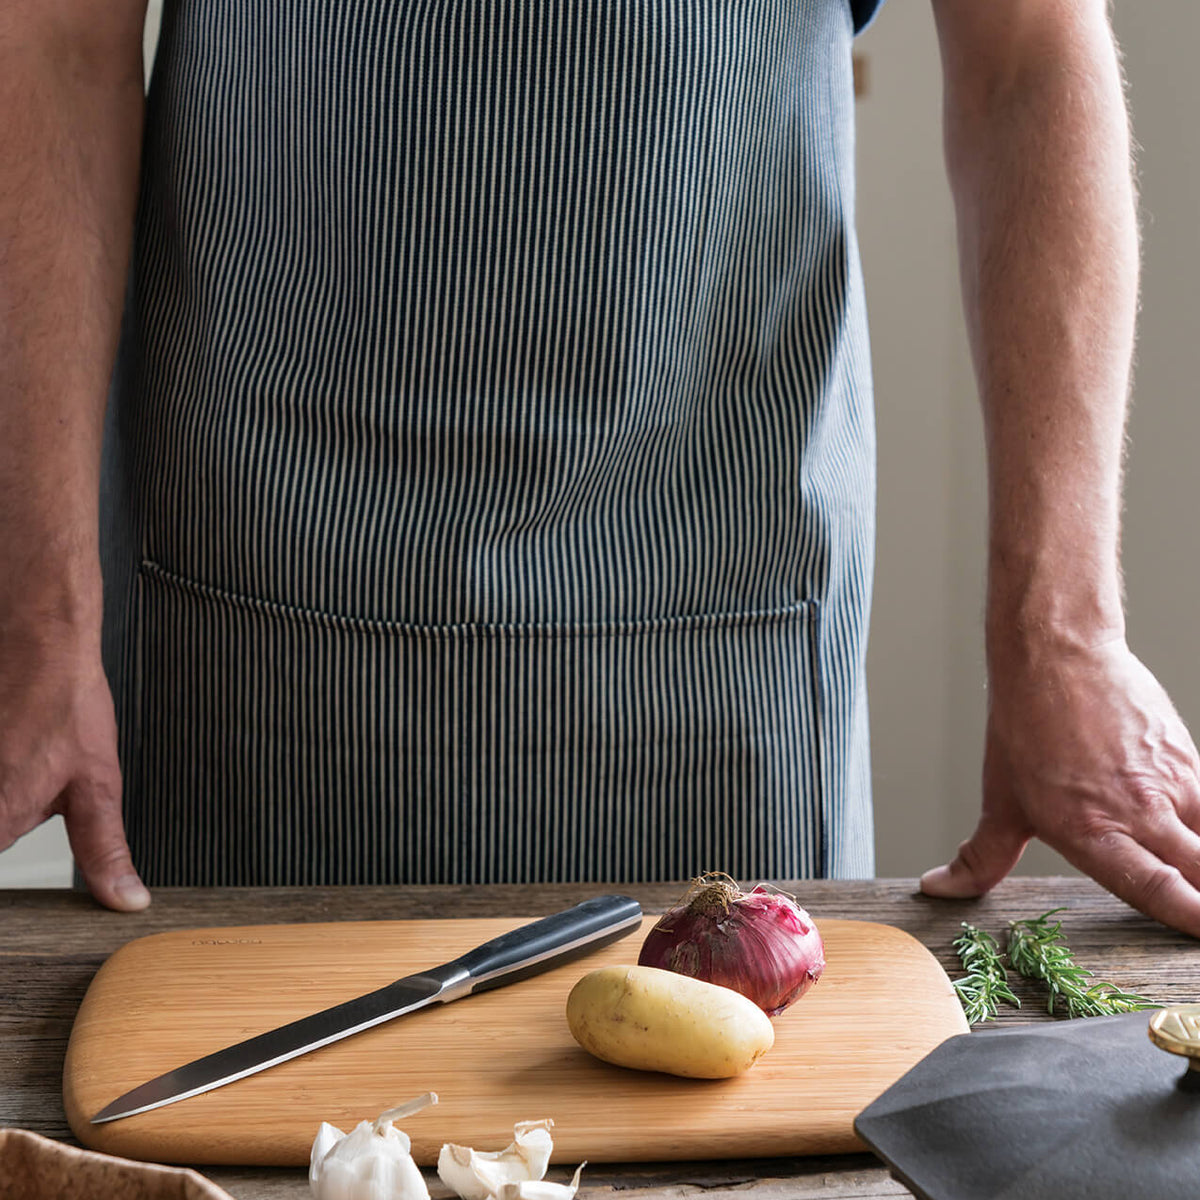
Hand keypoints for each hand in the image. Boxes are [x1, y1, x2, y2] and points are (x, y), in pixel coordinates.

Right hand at [0, 627, 147, 910]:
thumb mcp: (97, 787)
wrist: (41, 645)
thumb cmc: (67, 706)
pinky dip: (7, 779)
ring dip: (11, 794)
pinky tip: (22, 754)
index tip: (32, 895)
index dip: (14, 891)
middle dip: (12, 822)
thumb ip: (103, 850)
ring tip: (33, 763)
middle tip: (42, 777)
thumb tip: (126, 901)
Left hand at [920, 635, 1199, 935]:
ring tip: (1193, 876)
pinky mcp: (1187, 759)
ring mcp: (1169, 784)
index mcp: (1089, 831)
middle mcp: (1137, 812)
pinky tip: (1192, 837)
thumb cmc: (1026, 726)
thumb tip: (939, 889)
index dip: (1187, 919)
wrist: (1057, 657)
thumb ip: (983, 857)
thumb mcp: (1001, 800)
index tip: (1198, 935)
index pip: (1155, 890)